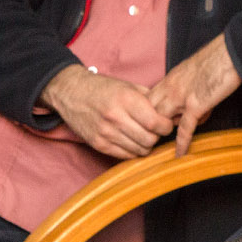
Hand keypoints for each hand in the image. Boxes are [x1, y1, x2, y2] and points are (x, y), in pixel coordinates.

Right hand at [40, 64, 172, 158]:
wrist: (71, 92)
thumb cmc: (103, 88)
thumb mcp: (129, 86)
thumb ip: (150, 100)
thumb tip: (170, 113)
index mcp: (126, 100)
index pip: (156, 124)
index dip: (166, 127)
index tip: (165, 124)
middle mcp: (116, 118)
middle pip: (149, 140)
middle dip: (157, 137)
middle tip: (155, 131)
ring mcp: (105, 133)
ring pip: (139, 150)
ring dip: (146, 145)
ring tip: (143, 135)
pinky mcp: (98, 144)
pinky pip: (125, 155)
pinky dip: (133, 150)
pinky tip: (132, 141)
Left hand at [148, 35, 241, 155]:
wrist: (230, 53)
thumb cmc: (218, 58)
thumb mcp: (194, 70)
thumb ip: (188, 85)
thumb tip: (194, 101)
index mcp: (170, 77)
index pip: (149, 99)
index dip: (150, 113)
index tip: (153, 122)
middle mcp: (171, 87)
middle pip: (150, 111)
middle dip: (153, 124)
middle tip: (159, 135)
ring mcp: (181, 96)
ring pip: (162, 119)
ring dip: (168, 130)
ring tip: (171, 141)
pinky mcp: (196, 105)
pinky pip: (185, 128)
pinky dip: (182, 142)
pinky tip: (180, 153)